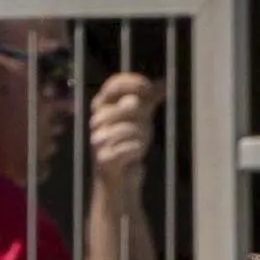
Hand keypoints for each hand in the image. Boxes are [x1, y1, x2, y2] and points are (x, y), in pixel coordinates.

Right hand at [86, 69, 161, 193]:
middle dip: (143, 115)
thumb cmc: (128, 143)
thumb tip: (163, 82)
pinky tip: (135, 153)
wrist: (120, 177)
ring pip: (131, 127)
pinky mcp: (104, 158)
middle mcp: (96, 121)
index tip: (149, 87)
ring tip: (140, 142)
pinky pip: (131, 146)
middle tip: (144, 127)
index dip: (133, 82)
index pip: (113, 84)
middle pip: (128, 104)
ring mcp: (98, 140)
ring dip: (142, 135)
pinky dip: (138, 149)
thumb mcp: (140, 118)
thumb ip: (149, 100)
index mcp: (101, 107)